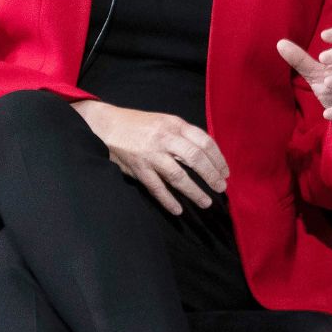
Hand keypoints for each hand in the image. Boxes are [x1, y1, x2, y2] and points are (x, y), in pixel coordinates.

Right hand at [71, 100, 229, 214]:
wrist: (106, 125)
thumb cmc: (138, 124)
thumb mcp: (164, 122)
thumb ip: (183, 136)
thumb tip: (206, 156)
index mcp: (175, 124)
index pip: (204, 142)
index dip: (218, 159)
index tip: (225, 172)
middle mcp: (164, 138)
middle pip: (195, 158)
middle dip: (211, 176)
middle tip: (220, 188)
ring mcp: (151, 154)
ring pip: (178, 176)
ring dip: (194, 191)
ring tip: (206, 202)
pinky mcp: (138, 168)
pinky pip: (156, 188)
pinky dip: (168, 200)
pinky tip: (178, 210)